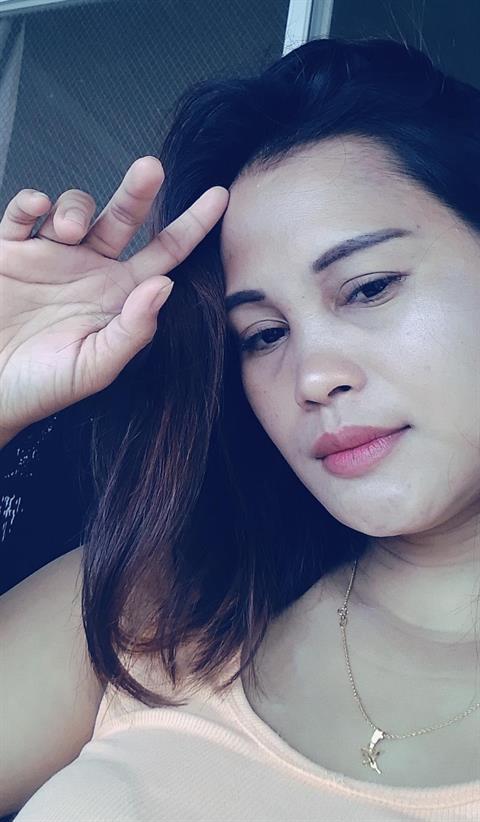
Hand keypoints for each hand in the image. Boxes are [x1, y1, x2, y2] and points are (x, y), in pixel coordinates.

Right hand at [0, 156, 228, 442]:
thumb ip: (134, 330)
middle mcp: (90, 269)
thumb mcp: (96, 367)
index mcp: (118, 295)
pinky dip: (31, 203)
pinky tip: (37, 208)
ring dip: (77, 207)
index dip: (192, 225)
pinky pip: (23, 214)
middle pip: (124, 218)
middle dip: (139, 191)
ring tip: (69, 231)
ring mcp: (51, 256)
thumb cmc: (43, 387)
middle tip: (151, 169)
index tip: (219, 196)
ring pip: (76, 208)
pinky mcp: (10, 251)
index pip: (163, 254)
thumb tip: (165, 286)